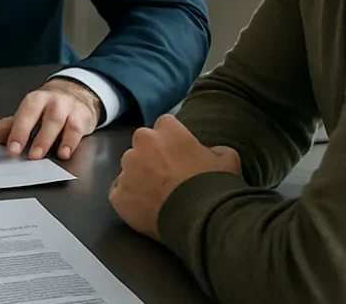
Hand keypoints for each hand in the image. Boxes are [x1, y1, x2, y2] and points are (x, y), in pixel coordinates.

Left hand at [0, 78, 100, 159]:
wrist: (76, 93)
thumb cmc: (48, 107)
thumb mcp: (29, 112)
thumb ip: (13, 125)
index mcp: (36, 100)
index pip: (25, 114)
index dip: (19, 131)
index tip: (13, 149)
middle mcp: (53, 101)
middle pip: (47, 117)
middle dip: (38, 138)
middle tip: (31, 156)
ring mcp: (69, 108)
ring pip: (61, 123)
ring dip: (51, 140)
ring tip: (43, 156)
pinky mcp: (83, 117)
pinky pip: (77, 130)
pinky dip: (71, 143)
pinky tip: (64, 153)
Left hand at [109, 114, 241, 239]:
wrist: (202, 221)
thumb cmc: (215, 186)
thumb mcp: (228, 159)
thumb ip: (213, 148)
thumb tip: (209, 152)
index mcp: (166, 130)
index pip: (165, 125)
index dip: (173, 140)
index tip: (180, 153)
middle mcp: (141, 143)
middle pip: (143, 145)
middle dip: (153, 156)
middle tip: (169, 176)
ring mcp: (127, 169)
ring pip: (130, 168)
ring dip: (140, 177)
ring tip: (158, 196)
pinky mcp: (118, 194)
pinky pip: (120, 193)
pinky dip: (131, 199)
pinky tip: (146, 209)